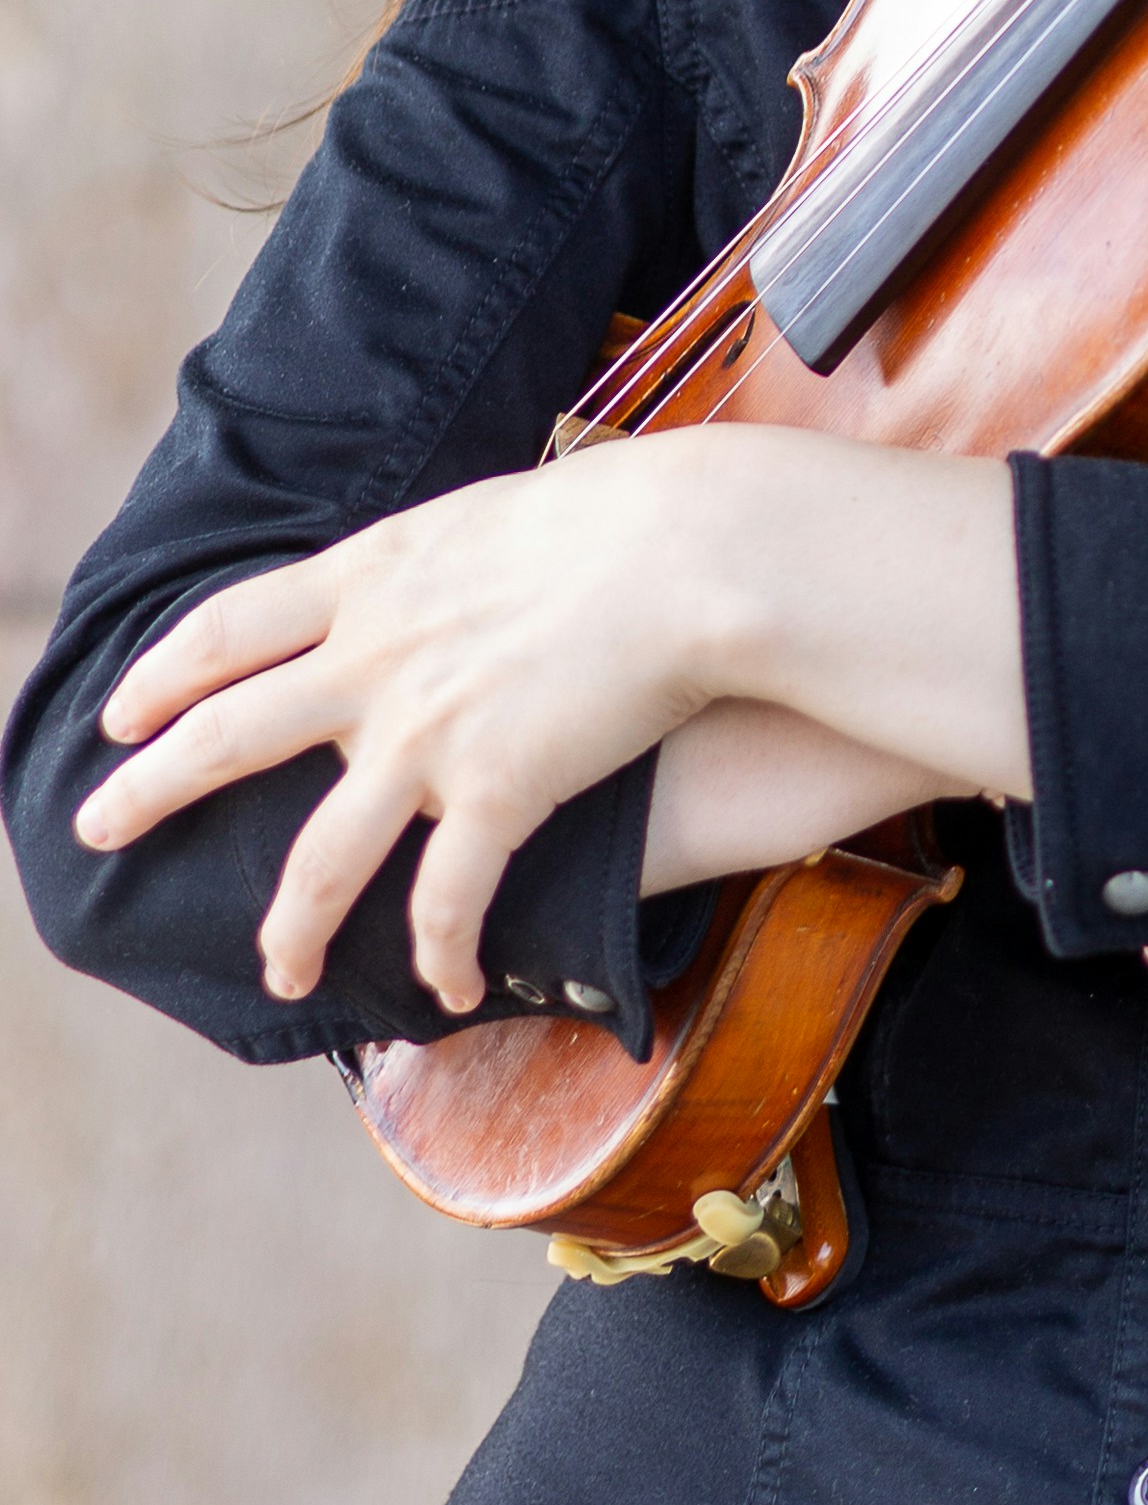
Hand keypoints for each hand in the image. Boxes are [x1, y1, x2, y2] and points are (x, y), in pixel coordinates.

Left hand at [77, 454, 736, 1010]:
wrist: (693, 553)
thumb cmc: (628, 516)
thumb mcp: (496, 515)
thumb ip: (441, 562)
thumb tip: (444, 571)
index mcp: (373, 576)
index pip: (230, 628)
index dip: (166, 674)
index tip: (122, 712)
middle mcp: (374, 658)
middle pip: (227, 733)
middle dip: (148, 788)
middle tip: (97, 827)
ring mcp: (424, 732)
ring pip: (319, 856)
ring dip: (287, 926)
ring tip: (275, 970)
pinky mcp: (492, 791)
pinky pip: (444, 899)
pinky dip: (438, 953)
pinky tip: (439, 989)